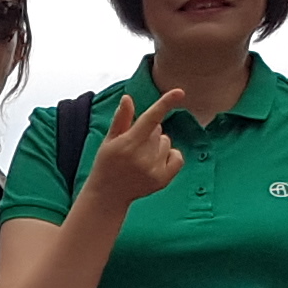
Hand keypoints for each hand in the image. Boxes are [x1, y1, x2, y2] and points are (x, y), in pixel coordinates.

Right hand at [79, 90, 188, 210]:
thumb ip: (121, 119)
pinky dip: (170, 155)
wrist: (108, 195)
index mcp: (128, 144)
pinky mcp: (163, 180)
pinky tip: (156, 162)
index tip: (179, 92)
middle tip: (133, 147)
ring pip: (167, 142)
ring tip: (141, 158)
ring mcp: (154, 169)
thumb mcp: (110, 140)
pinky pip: (178, 157)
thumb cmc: (107, 163)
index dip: (165, 103)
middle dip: (149, 132)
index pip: (150, 118)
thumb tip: (128, 98)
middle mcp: (143, 157)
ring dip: (157, 145)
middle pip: (158, 129)